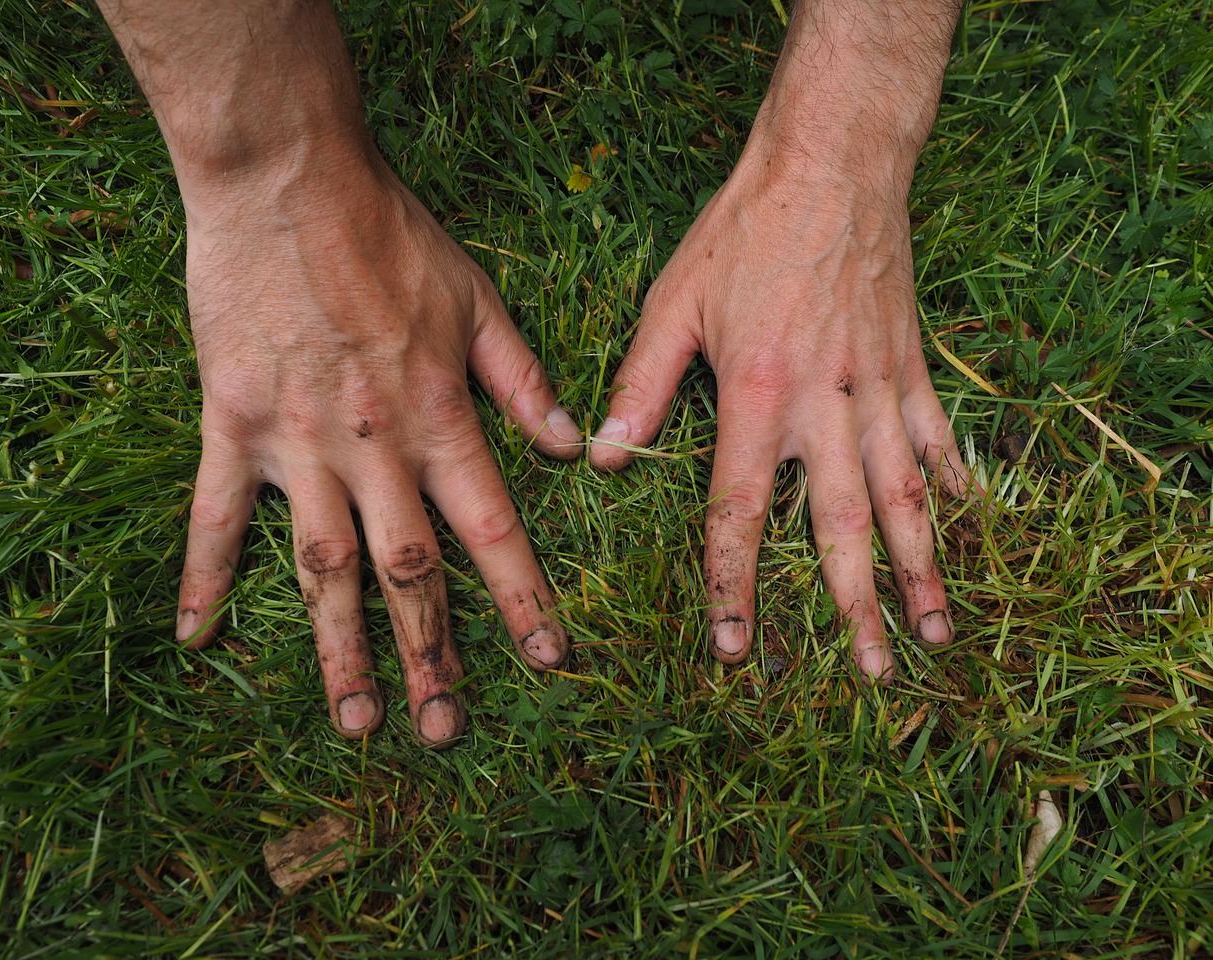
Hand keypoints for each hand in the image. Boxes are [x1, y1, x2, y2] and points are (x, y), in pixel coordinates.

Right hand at [173, 155, 581, 745]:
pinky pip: (214, 516)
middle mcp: (373, 448)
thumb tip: (577, 447)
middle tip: (444, 732)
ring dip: (340, 649)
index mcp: (438, 419)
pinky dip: (204, 576)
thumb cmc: (389, 235)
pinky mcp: (230, 425)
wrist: (287, 181)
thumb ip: (524, 382)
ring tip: (355, 720)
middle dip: (432, 656)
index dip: (524, 600)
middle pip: (408, 572)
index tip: (547, 660)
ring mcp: (296, 444)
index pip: (493, 531)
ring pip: (322, 568)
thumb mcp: (478, 301)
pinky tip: (197, 638)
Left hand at [590, 148, 970, 680]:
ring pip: (904, 494)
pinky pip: (936, 434)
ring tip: (936, 629)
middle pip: (840, 525)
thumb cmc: (743, 231)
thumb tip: (606, 455)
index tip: (738, 647)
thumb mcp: (673, 303)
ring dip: (921, 566)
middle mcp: (825, 405)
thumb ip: (639, 384)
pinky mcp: (910, 362)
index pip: (741, 512)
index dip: (735, 586)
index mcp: (756, 396)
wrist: (830, 163)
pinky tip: (965, 522)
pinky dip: (953, 481)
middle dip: (854, 605)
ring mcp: (878, 387)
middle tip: (869, 671)